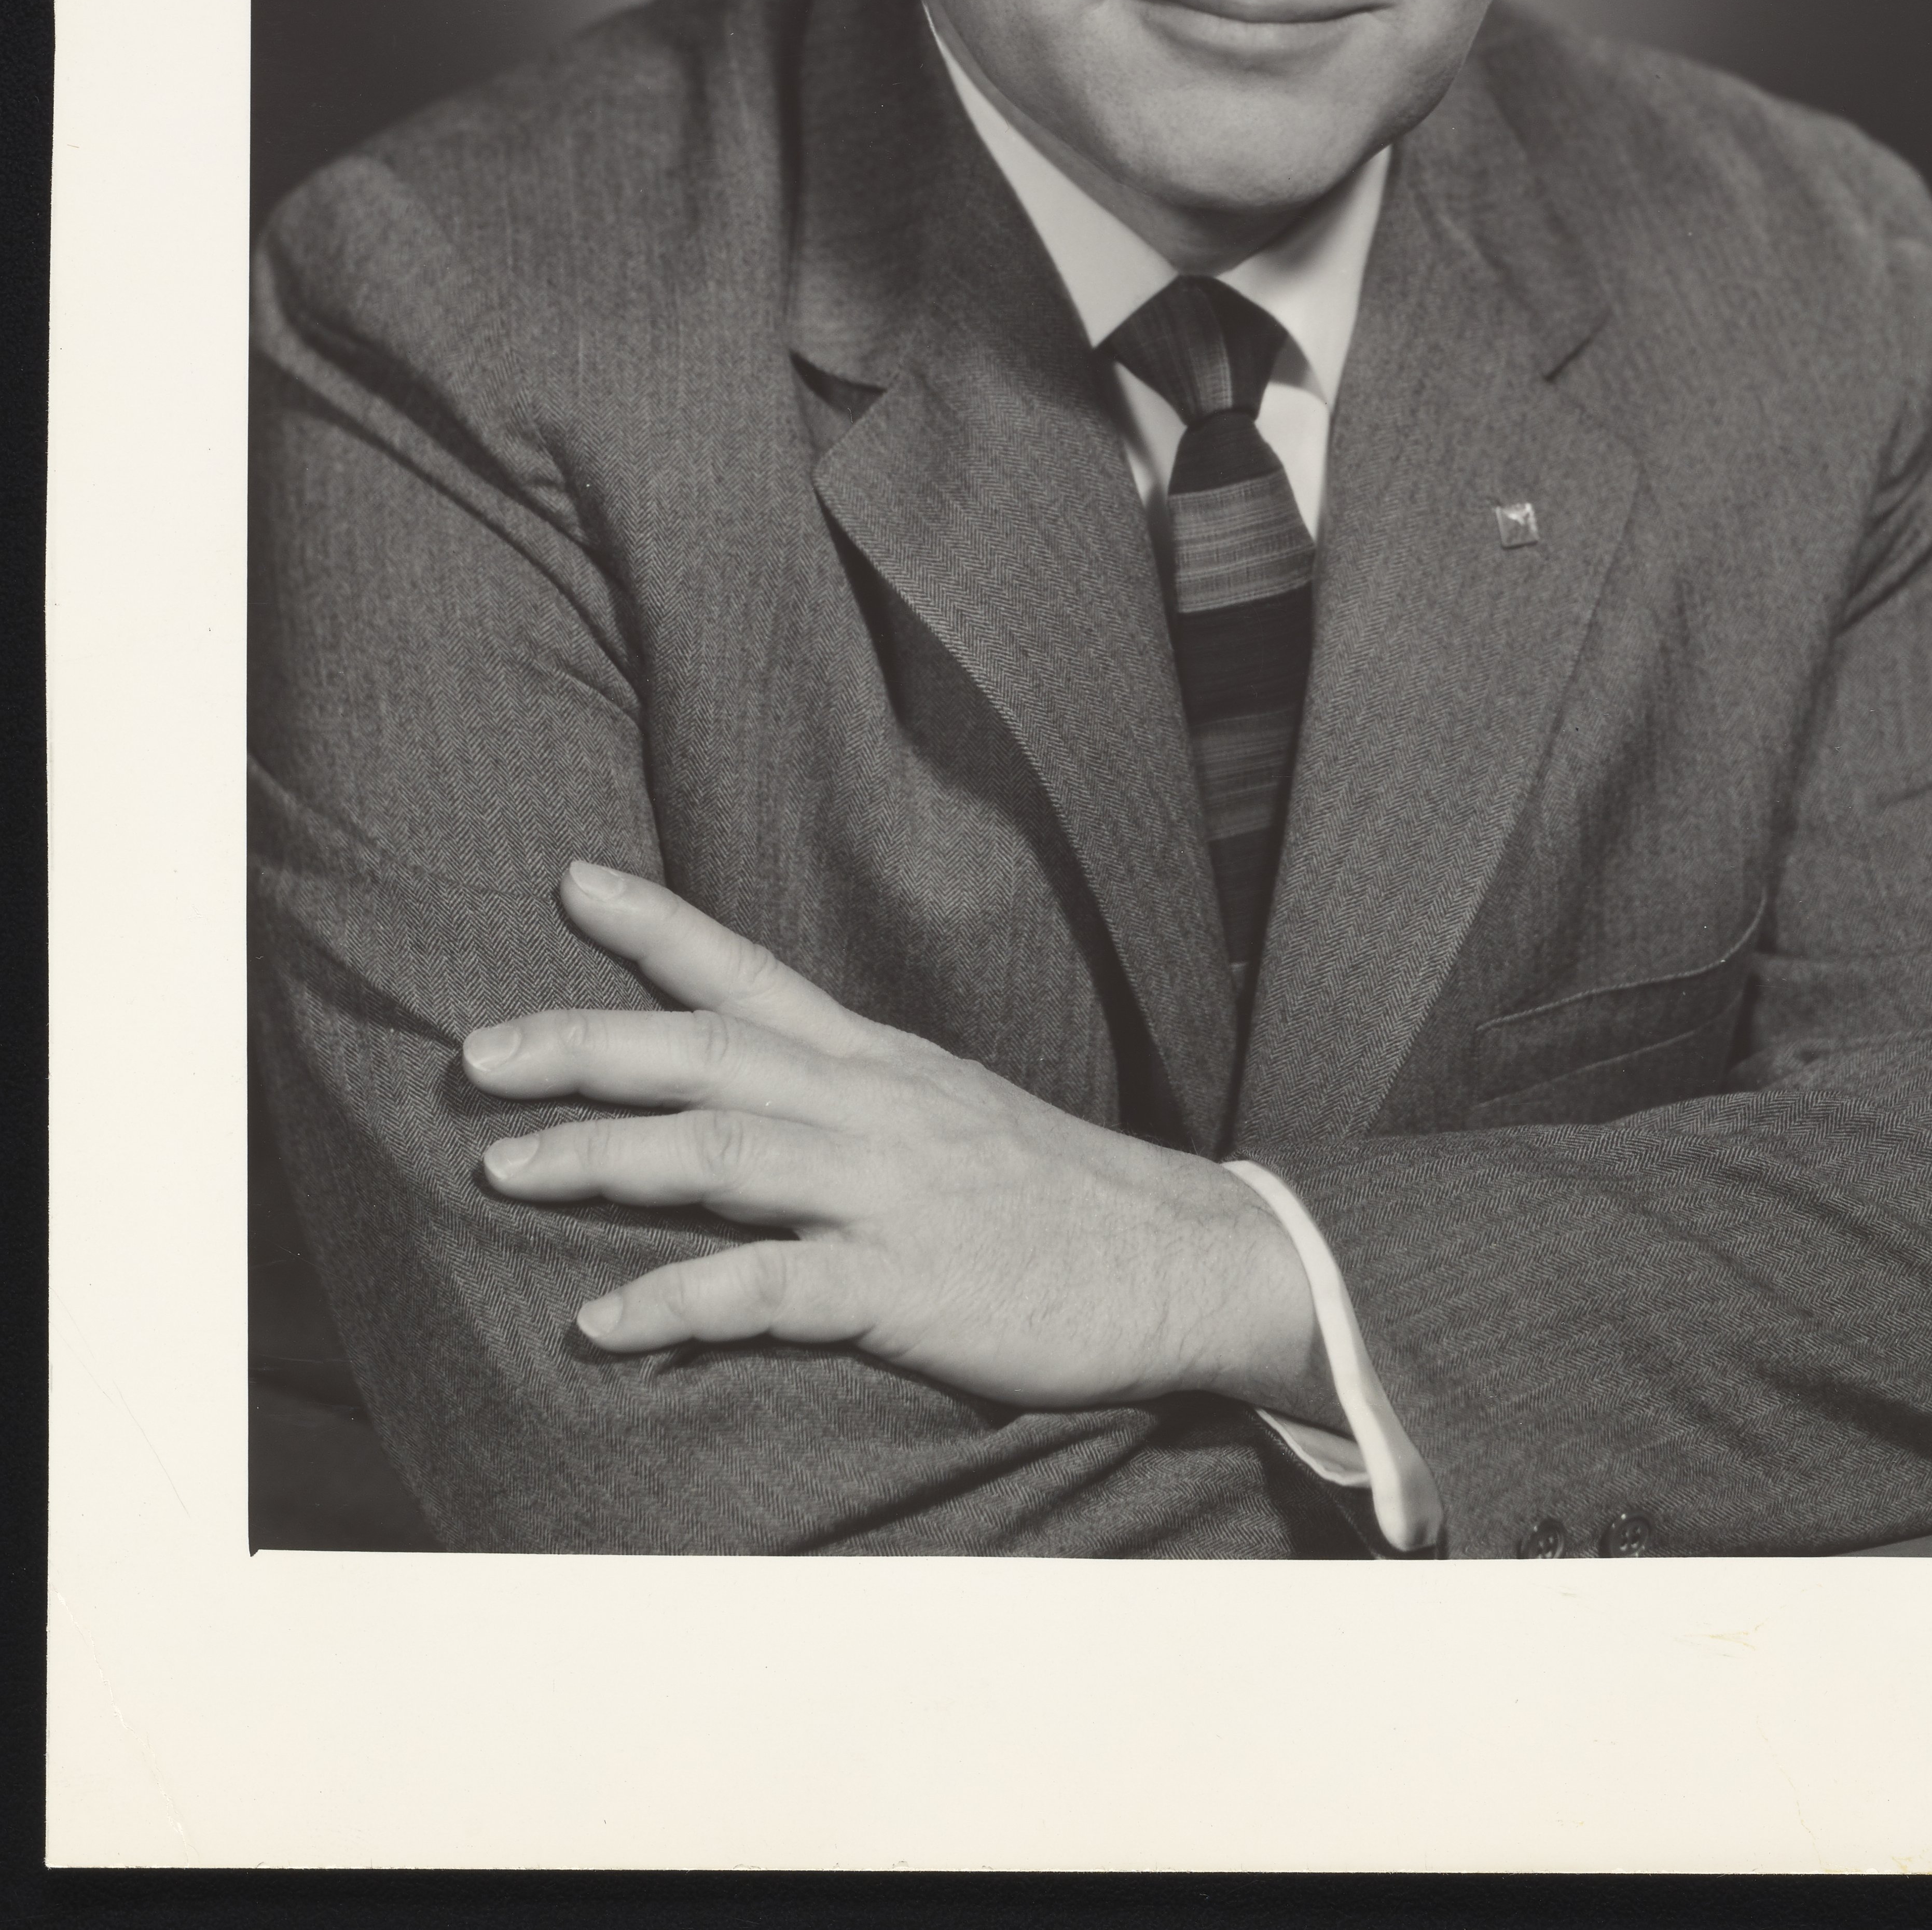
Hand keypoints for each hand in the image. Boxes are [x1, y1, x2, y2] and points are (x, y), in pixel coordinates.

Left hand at [461, 862, 1334, 1421]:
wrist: (1184, 1261)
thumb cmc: (1056, 1200)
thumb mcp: (951, 1115)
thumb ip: (854, 1103)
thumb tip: (761, 1099)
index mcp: (882, 1063)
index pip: (751, 975)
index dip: (657, 928)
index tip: (569, 881)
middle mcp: (874, 1108)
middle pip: (709, 1055)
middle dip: (585, 1045)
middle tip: (474, 1050)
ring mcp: (890, 1193)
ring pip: (725, 1154)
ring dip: (606, 1157)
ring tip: (504, 1169)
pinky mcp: (909, 1286)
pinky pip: (774, 1289)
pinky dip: (681, 1300)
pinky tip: (605, 1323)